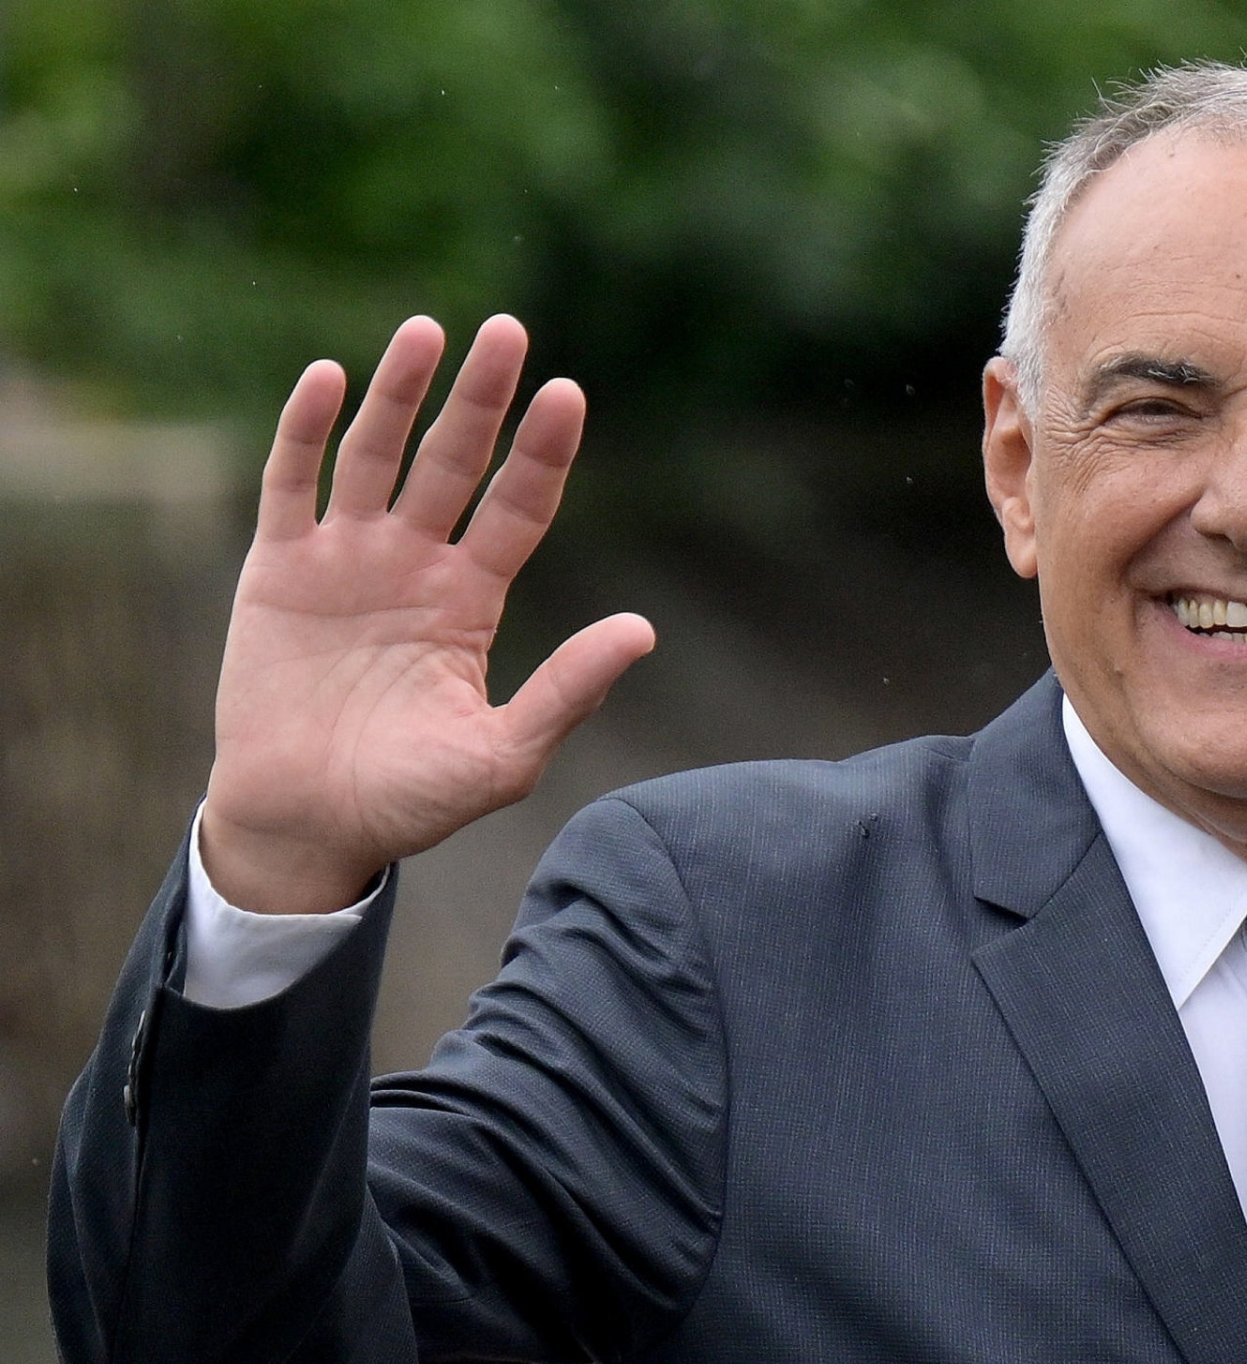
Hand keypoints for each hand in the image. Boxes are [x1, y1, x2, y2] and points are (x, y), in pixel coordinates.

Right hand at [197, 315, 653, 911]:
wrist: (309, 825)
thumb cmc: (410, 800)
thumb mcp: (503, 754)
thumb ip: (569, 691)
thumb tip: (644, 629)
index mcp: (471, 600)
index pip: (518, 507)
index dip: (542, 452)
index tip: (569, 395)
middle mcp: (413, 564)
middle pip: (454, 461)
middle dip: (480, 398)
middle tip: (509, 330)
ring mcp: (344, 559)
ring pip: (376, 454)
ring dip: (399, 393)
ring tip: (428, 331)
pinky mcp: (277, 568)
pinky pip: (291, 483)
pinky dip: (307, 430)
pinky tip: (332, 378)